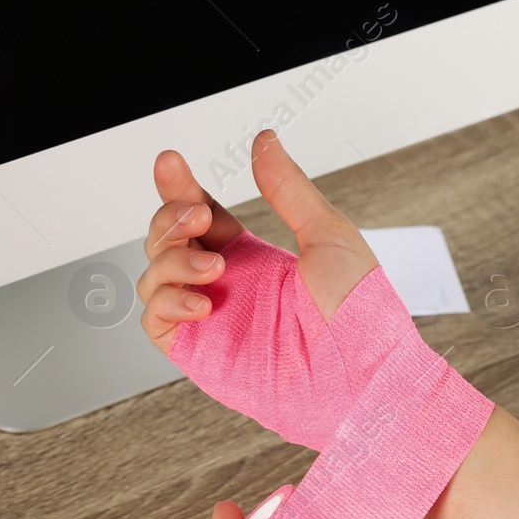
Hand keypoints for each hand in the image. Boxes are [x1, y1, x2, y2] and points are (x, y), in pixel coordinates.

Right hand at [138, 131, 377, 353]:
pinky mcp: (201, 353)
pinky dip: (167, 301)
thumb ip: (288, 189)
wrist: (364, 377)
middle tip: (197, 213)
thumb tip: (265, 142)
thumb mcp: (327, 236)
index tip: (171, 162)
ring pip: (154, 275)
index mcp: (252, 258)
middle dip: (170, 216)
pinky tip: (202, 300)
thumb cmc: (361, 316)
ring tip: (213, 265)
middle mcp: (226, 287)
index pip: (199, 217)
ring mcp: (211, 321)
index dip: (179, 189)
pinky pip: (156, 321)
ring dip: (171, 258)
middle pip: (167, 240)